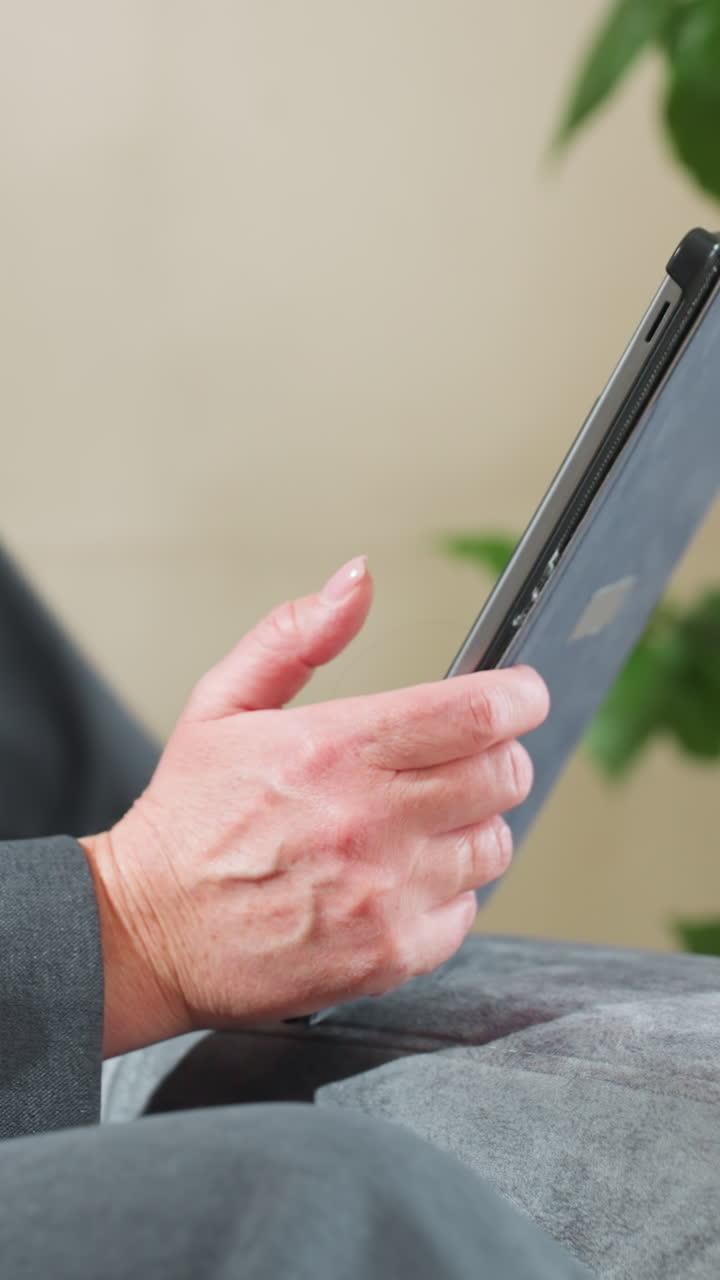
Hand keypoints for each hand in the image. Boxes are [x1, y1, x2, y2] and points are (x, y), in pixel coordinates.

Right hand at [81, 556, 548, 1056]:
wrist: (147, 934)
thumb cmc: (187, 820)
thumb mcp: (222, 705)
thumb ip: (296, 636)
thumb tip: (358, 580)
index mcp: (334, 749)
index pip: (476, 712)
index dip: (520, 696)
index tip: (523, 695)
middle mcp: (369, 821)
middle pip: (504, 775)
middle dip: (500, 755)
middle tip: (469, 757)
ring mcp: (385, 893)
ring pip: (495, 844)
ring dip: (473, 824)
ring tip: (420, 822)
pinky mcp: (389, 954)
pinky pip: (468, 912)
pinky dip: (448, 892)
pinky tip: (399, 879)